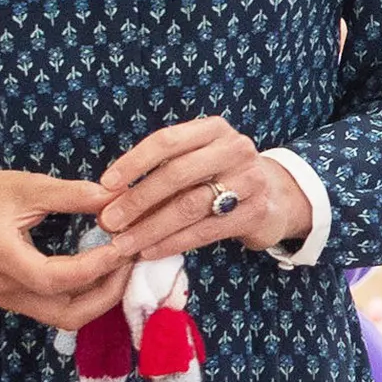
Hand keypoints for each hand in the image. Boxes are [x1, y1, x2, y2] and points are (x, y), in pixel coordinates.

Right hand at [0, 169, 130, 328]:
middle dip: (107, 292)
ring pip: (65, 316)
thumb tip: (118, 196)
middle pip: (66, 312)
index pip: (55, 278)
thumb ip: (73, 194)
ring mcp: (10, 298)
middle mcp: (6, 287)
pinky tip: (104, 270)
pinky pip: (58, 308)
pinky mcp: (17, 299)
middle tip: (131, 260)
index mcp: (2, 257)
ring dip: (100, 297)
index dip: (95, 267)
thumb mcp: (27, 186)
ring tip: (123, 266)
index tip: (124, 246)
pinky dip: (86, 296)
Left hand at [97, 116, 311, 259]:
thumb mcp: (197, 160)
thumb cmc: (221, 177)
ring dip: (150, 228)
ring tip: (123, 244)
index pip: (166, 140)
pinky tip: (150, 252)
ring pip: (189, 206)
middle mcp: (235, 149)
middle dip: (137, 200)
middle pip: (176, 174)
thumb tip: (107, 196)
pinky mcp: (255, 213)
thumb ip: (160, 171)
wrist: (277, 197)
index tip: (105, 185)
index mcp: (213, 130)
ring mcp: (249, 180)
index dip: (133, 162)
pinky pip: (205, 231)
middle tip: (108, 222)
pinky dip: (172, 243)